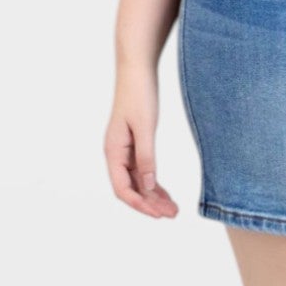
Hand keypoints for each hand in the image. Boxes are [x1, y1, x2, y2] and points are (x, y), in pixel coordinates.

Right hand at [105, 60, 178, 217]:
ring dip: (153, 197)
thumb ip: (146, 158)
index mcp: (113, 151)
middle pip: (131, 189)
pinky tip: (165, 194)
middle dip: (150, 204)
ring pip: (138, 182)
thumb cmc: (139, 95)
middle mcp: (116, 154)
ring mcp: (125, 150)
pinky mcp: (134, 144)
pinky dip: (154, 184)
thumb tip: (149, 187)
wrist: (137, 71)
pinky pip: (142, 171)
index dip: (139, 204)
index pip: (122, 188)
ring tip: (172, 209)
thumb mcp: (145, 128)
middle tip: (172, 215)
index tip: (158, 214)